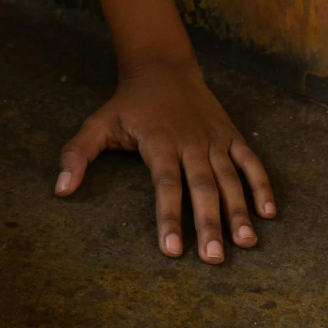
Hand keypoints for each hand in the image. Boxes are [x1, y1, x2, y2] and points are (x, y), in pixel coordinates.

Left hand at [55, 57, 276, 263]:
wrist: (163, 67)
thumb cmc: (128, 104)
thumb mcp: (98, 123)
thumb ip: (77, 154)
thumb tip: (60, 189)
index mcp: (159, 142)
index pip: (166, 184)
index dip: (170, 216)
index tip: (172, 249)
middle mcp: (190, 142)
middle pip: (202, 186)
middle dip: (209, 223)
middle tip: (215, 259)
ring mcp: (214, 139)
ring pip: (230, 177)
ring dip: (239, 211)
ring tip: (246, 243)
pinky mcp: (232, 135)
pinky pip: (250, 161)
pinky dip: (262, 185)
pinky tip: (268, 213)